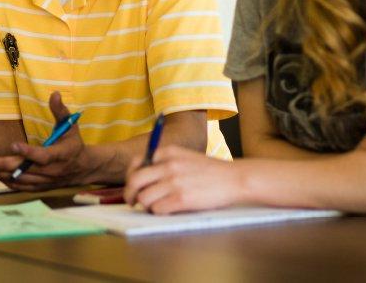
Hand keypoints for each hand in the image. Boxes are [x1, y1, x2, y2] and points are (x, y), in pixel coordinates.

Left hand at [0, 92, 94, 190]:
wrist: (83, 168)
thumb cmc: (73, 143)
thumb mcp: (70, 126)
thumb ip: (60, 111)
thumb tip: (54, 93)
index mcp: (62, 154)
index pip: (44, 156)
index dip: (29, 152)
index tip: (13, 144)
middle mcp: (54, 170)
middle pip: (27, 170)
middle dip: (6, 166)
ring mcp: (47, 181)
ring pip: (22, 180)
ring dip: (3, 174)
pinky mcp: (41, 187)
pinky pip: (23, 187)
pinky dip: (9, 182)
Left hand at [123, 145, 244, 213]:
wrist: (235, 178)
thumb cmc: (211, 171)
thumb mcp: (186, 157)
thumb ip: (166, 162)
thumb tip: (143, 178)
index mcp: (168, 152)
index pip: (137, 163)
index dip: (132, 176)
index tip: (135, 185)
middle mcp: (169, 166)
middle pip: (134, 181)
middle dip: (130, 194)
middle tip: (132, 201)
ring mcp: (174, 182)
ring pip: (143, 198)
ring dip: (146, 206)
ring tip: (155, 207)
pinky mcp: (181, 199)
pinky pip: (157, 209)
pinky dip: (159, 212)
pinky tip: (168, 210)